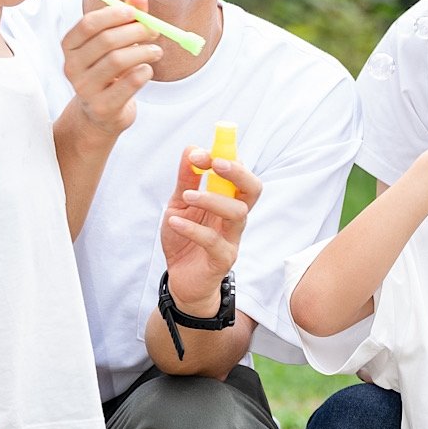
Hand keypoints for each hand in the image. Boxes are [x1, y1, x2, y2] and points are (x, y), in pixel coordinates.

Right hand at [61, 0, 163, 138]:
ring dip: (143, 52)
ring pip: (118, 60)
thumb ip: (127, 18)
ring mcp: (84, 89)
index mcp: (70, 46)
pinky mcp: (102, 107)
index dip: (114, 15)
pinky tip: (147, 70)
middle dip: (135, 32)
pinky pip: (128, 83)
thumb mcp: (116, 43)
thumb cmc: (110, 71)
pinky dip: (144, 72)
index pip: (88, 24)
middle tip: (154, 31)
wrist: (103, 113)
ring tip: (156, 51)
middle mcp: (72, 67)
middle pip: (106, 41)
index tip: (135, 13)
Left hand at [160, 145, 261, 312]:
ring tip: (186, 197)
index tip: (199, 153)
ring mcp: (232, 239)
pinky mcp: (222, 260)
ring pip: (237, 213)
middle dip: (238, 172)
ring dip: (212, 199)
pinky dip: (193, 229)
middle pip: (252, 190)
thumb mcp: (179, 205)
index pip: (239, 173)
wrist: (180, 279)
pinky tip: (174, 222)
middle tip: (214, 163)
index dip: (225, 157)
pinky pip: (213, 241)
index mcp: (227, 201)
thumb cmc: (184, 240)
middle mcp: (235, 218)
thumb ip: (187, 180)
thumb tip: (191, 149)